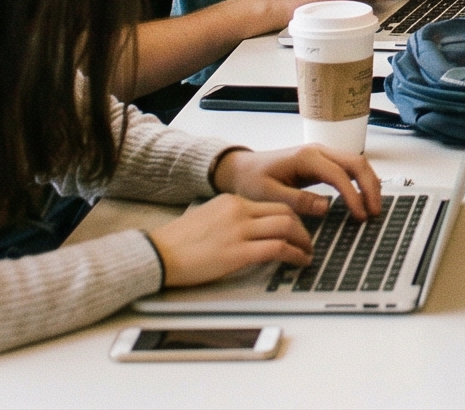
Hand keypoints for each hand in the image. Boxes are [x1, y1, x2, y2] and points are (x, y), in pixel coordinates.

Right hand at [148, 193, 313, 287]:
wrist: (157, 254)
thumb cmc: (177, 242)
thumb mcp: (207, 218)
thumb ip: (230, 219)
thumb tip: (252, 232)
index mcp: (231, 201)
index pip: (272, 204)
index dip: (291, 218)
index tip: (298, 230)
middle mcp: (239, 211)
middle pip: (286, 213)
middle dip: (303, 229)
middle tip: (307, 243)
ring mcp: (239, 231)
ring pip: (287, 227)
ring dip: (304, 242)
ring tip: (307, 254)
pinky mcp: (238, 253)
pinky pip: (278, 249)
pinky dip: (295, 256)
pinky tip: (299, 262)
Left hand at [214, 143, 381, 221]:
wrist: (240, 168)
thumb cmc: (251, 180)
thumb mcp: (268, 195)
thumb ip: (296, 201)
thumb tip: (326, 207)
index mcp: (306, 157)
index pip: (339, 175)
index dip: (353, 196)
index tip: (360, 216)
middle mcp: (318, 151)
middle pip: (357, 162)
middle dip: (370, 186)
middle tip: (375, 212)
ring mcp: (321, 154)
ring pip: (357, 162)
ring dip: (369, 183)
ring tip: (373, 207)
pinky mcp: (322, 162)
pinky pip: (348, 168)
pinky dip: (360, 181)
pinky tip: (363, 197)